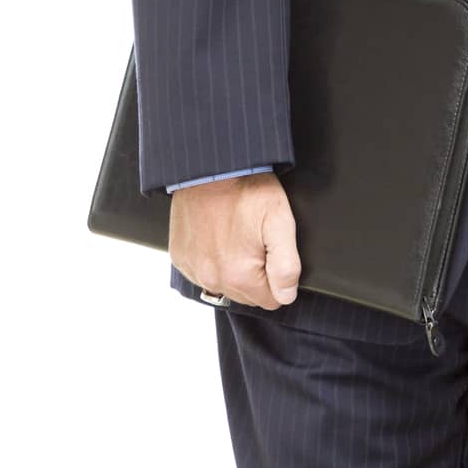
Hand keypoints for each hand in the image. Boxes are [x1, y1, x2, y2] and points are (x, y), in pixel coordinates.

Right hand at [168, 171, 300, 309]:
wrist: (210, 167)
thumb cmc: (246, 190)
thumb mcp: (280, 220)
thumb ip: (287, 266)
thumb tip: (286, 296)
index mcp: (239, 277)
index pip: (270, 299)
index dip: (277, 276)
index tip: (272, 249)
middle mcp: (212, 279)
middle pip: (246, 294)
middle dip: (255, 272)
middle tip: (256, 237)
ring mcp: (193, 269)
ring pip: (224, 284)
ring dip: (232, 267)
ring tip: (237, 234)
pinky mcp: (181, 256)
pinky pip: (202, 271)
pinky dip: (212, 259)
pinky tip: (218, 236)